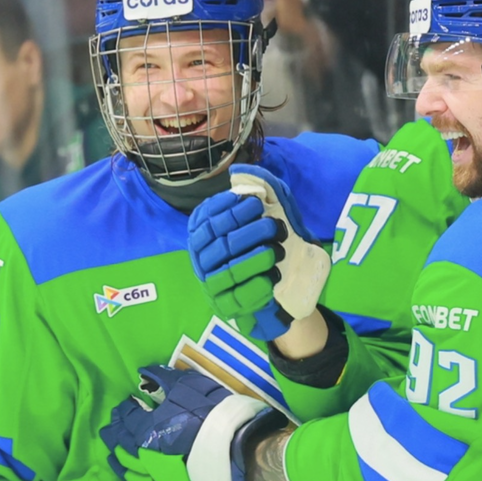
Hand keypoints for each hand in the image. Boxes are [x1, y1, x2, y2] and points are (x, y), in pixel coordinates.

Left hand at [100, 366, 284, 480]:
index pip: (128, 417)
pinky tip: (130, 480)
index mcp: (146, 429)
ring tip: (113, 454)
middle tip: (110, 428)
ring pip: (128, 470)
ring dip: (118, 459)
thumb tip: (143, 371)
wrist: (235, 453)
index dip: (124, 410)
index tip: (124, 405)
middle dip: (114, 433)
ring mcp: (155, 478)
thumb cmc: (210, 416)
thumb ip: (164, 378)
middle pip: (121, 443)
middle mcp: (144, 455)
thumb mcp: (187, 387)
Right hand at [187, 165, 329, 340]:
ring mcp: (211, 285)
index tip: (256, 203)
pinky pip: (237, 299)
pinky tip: (273, 276)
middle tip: (275, 226)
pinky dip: (256, 286)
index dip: (229, 209)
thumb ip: (257, 190)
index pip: (207, 219)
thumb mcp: (265, 214)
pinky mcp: (225, 307)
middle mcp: (201, 259)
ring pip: (228, 272)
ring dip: (254, 260)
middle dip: (249, 233)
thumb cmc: (267, 244)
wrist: (280, 290)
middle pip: (220, 245)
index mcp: (202, 233)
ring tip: (277, 251)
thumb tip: (241, 173)